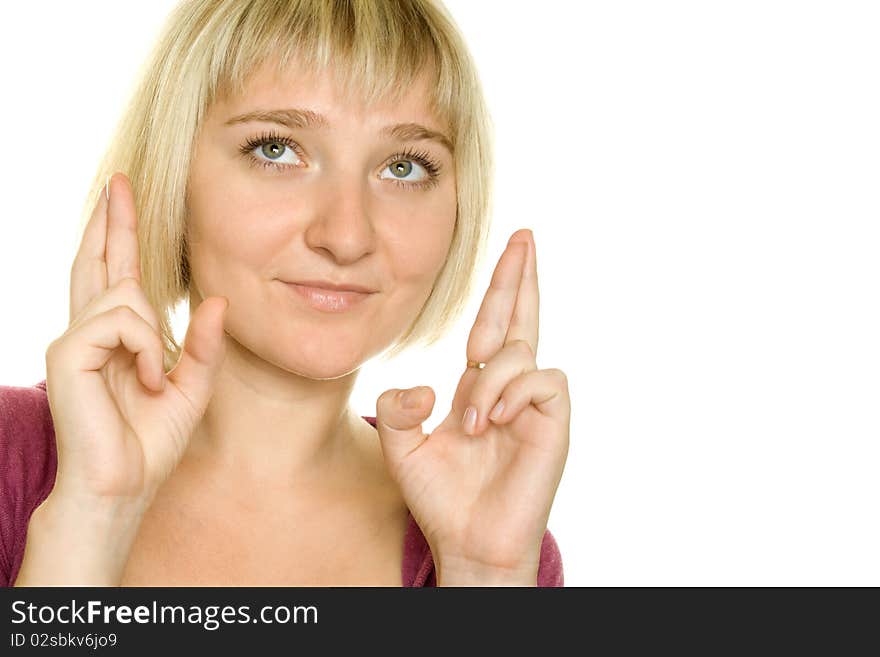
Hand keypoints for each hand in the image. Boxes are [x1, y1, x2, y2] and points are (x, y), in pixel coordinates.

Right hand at [46, 172, 227, 507]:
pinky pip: (122, 321)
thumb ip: (204, 345)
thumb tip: (217, 299)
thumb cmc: (150, 442)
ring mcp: (74, 339)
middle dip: (113, 220)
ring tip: (156, 379)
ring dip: (154, 335)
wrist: (122, 486)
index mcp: (116, 338)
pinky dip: (146, 349)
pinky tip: (147, 379)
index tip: (123, 195)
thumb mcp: (192, 388)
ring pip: (125, 293)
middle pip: (99, 260)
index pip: (115, 273)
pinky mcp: (68, 352)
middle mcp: (90, 331)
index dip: (118, 234)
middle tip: (120, 180)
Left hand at [375, 229, 569, 583]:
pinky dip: (513, 391)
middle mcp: (510, 389)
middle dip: (520, 275)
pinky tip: (492, 419)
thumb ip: (397, 409)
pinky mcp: (554, 423)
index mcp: (478, 387)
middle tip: (523, 234)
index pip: (492, 326)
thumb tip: (426, 386)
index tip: (506, 248)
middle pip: (521, 317)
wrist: (467, 542)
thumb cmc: (440, 498)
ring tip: (469, 421)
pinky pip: (544, 380)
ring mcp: (535, 406)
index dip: (497, 289)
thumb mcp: (401, 448)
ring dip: (489, 379)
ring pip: (524, 351)